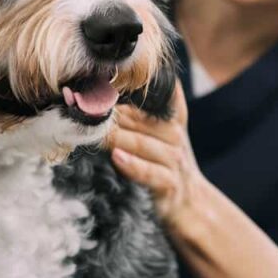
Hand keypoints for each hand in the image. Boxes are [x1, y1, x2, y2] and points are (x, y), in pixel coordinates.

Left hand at [109, 82, 211, 235]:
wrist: (191, 203)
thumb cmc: (166, 163)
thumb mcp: (161, 134)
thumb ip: (139, 114)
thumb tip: (101, 94)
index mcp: (173, 119)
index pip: (161, 94)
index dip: (140, 82)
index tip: (114, 73)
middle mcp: (174, 135)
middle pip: (139, 118)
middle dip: (112, 112)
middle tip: (86, 104)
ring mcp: (173, 159)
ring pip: (141, 143)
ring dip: (116, 137)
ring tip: (95, 131)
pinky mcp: (169, 183)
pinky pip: (148, 172)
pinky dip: (132, 165)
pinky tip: (117, 157)